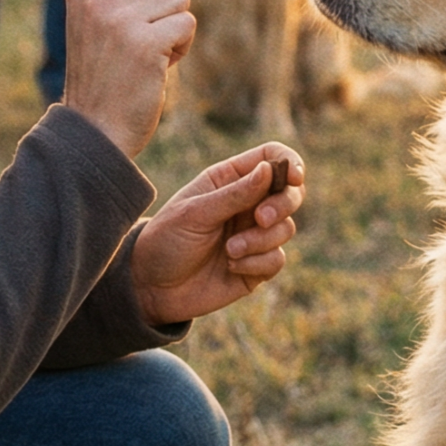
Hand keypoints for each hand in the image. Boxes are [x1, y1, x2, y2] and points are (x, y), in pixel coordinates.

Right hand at [62, 0, 194, 156]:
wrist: (94, 127)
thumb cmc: (111, 73)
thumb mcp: (122, 22)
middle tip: (141, 39)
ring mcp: (117, 15)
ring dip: (177, 28)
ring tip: (146, 56)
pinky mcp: (142, 39)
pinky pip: (188, 25)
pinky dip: (182, 48)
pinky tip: (156, 67)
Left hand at [131, 144, 306, 323]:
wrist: (151, 288)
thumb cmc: (167, 241)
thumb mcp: (196, 212)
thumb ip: (235, 193)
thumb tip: (270, 169)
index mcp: (230, 179)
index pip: (272, 157)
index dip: (289, 163)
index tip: (293, 178)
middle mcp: (247, 204)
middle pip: (290, 192)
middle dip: (282, 204)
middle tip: (261, 218)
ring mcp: (254, 234)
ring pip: (286, 228)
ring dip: (261, 240)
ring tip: (230, 250)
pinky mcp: (257, 265)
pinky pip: (277, 259)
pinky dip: (257, 263)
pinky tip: (231, 267)